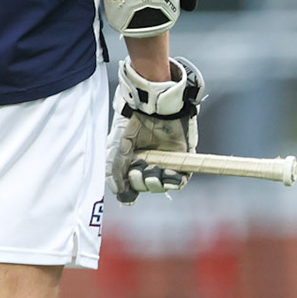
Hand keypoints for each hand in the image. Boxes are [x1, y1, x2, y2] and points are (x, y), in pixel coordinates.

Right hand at [107, 56, 201, 202]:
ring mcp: (166, 161)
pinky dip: (176, 181)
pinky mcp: (182, 157)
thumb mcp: (118, 144)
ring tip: (153, 175)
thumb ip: (114, 167)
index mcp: (134, 162)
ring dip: (158, 184)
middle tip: (138, 171)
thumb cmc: (133, 120)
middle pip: (147, 186)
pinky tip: (170, 177)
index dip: (130, 192)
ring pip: (164, 184)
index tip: (127, 194)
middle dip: (142, 183)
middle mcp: (150, 164)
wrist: (153, 103)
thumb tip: (117, 191)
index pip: (132, 186)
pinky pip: (182, 177)